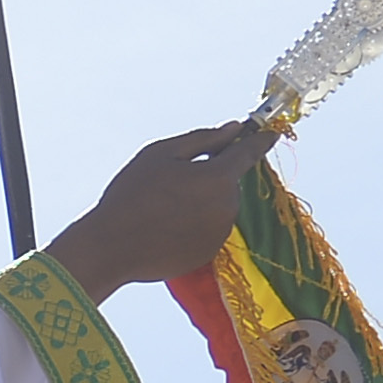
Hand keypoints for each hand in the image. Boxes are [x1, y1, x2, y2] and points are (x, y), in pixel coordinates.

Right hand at [46, 120, 269, 302]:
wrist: (112, 246)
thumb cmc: (132, 194)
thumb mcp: (160, 154)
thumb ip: (203, 139)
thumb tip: (234, 128)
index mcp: (218, 177)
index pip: (249, 152)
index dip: (261, 140)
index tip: (270, 133)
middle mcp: (227, 206)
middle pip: (228, 183)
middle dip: (209, 178)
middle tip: (172, 183)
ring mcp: (220, 233)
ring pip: (218, 208)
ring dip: (201, 203)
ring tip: (163, 209)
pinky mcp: (209, 253)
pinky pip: (208, 231)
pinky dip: (194, 226)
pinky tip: (166, 228)